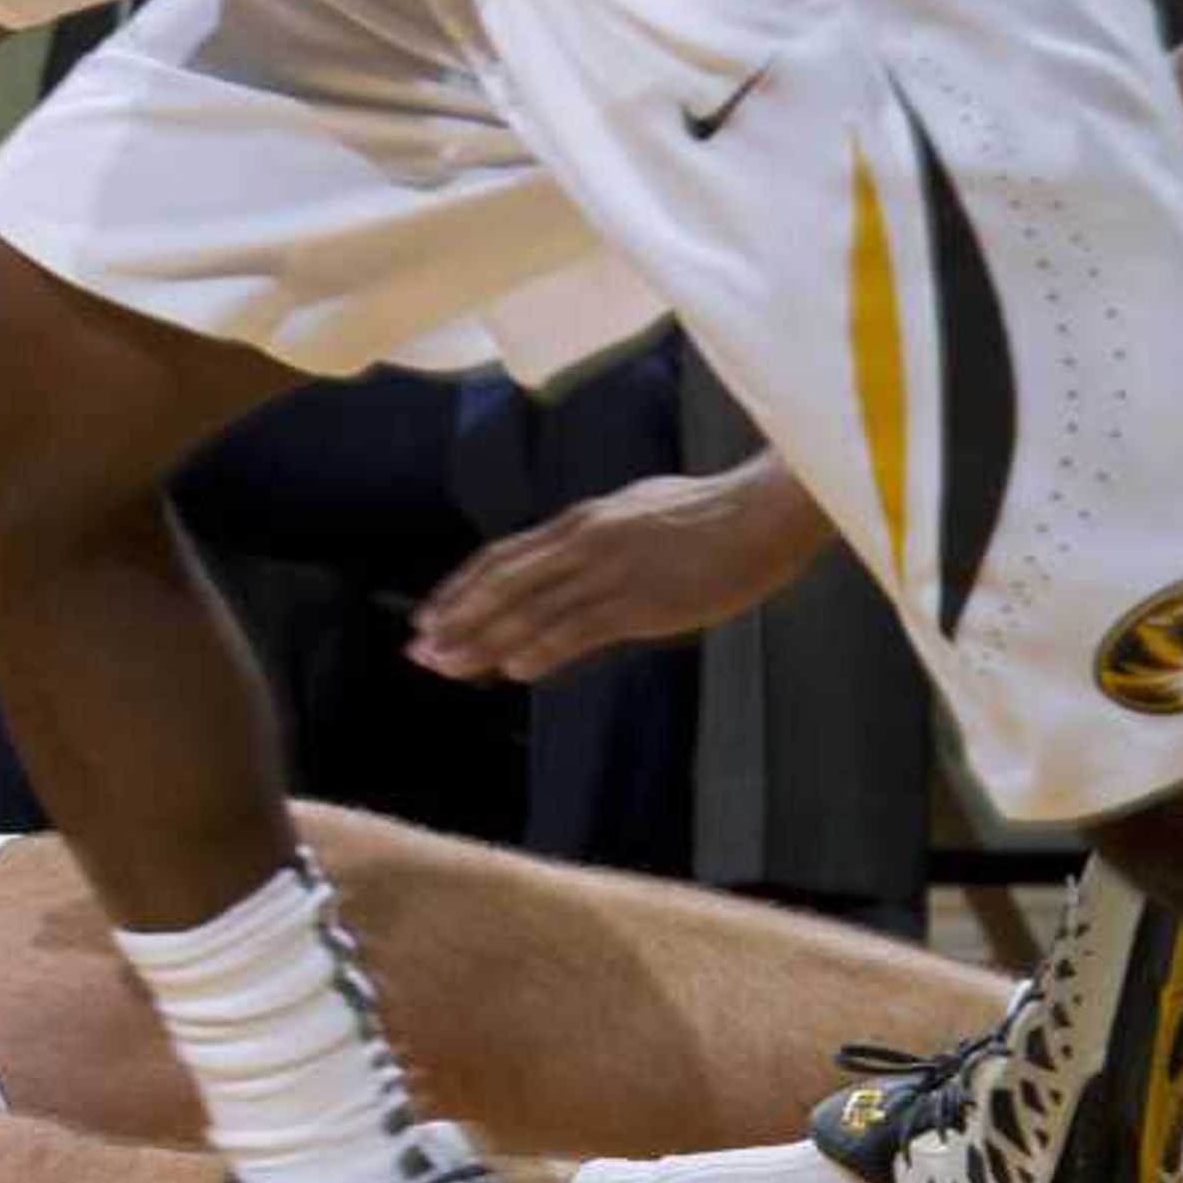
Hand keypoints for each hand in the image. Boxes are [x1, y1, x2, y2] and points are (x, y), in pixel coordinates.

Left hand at [406, 466, 828, 685]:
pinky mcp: (644, 600)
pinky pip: (581, 626)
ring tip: (447, 667)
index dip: (462, 588)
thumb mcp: (634, 513)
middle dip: (458, 618)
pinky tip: (514, 668)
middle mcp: (584, 542)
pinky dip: (542, 647)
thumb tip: (566, 557)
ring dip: (485, 640)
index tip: (430, 616)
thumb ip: (596, 538)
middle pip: (504, 583)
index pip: (503, 557)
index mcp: (580, 522)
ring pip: (532, 608)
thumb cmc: (709, 514)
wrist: (762, 513)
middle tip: (419, 650)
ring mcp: (611, 570)